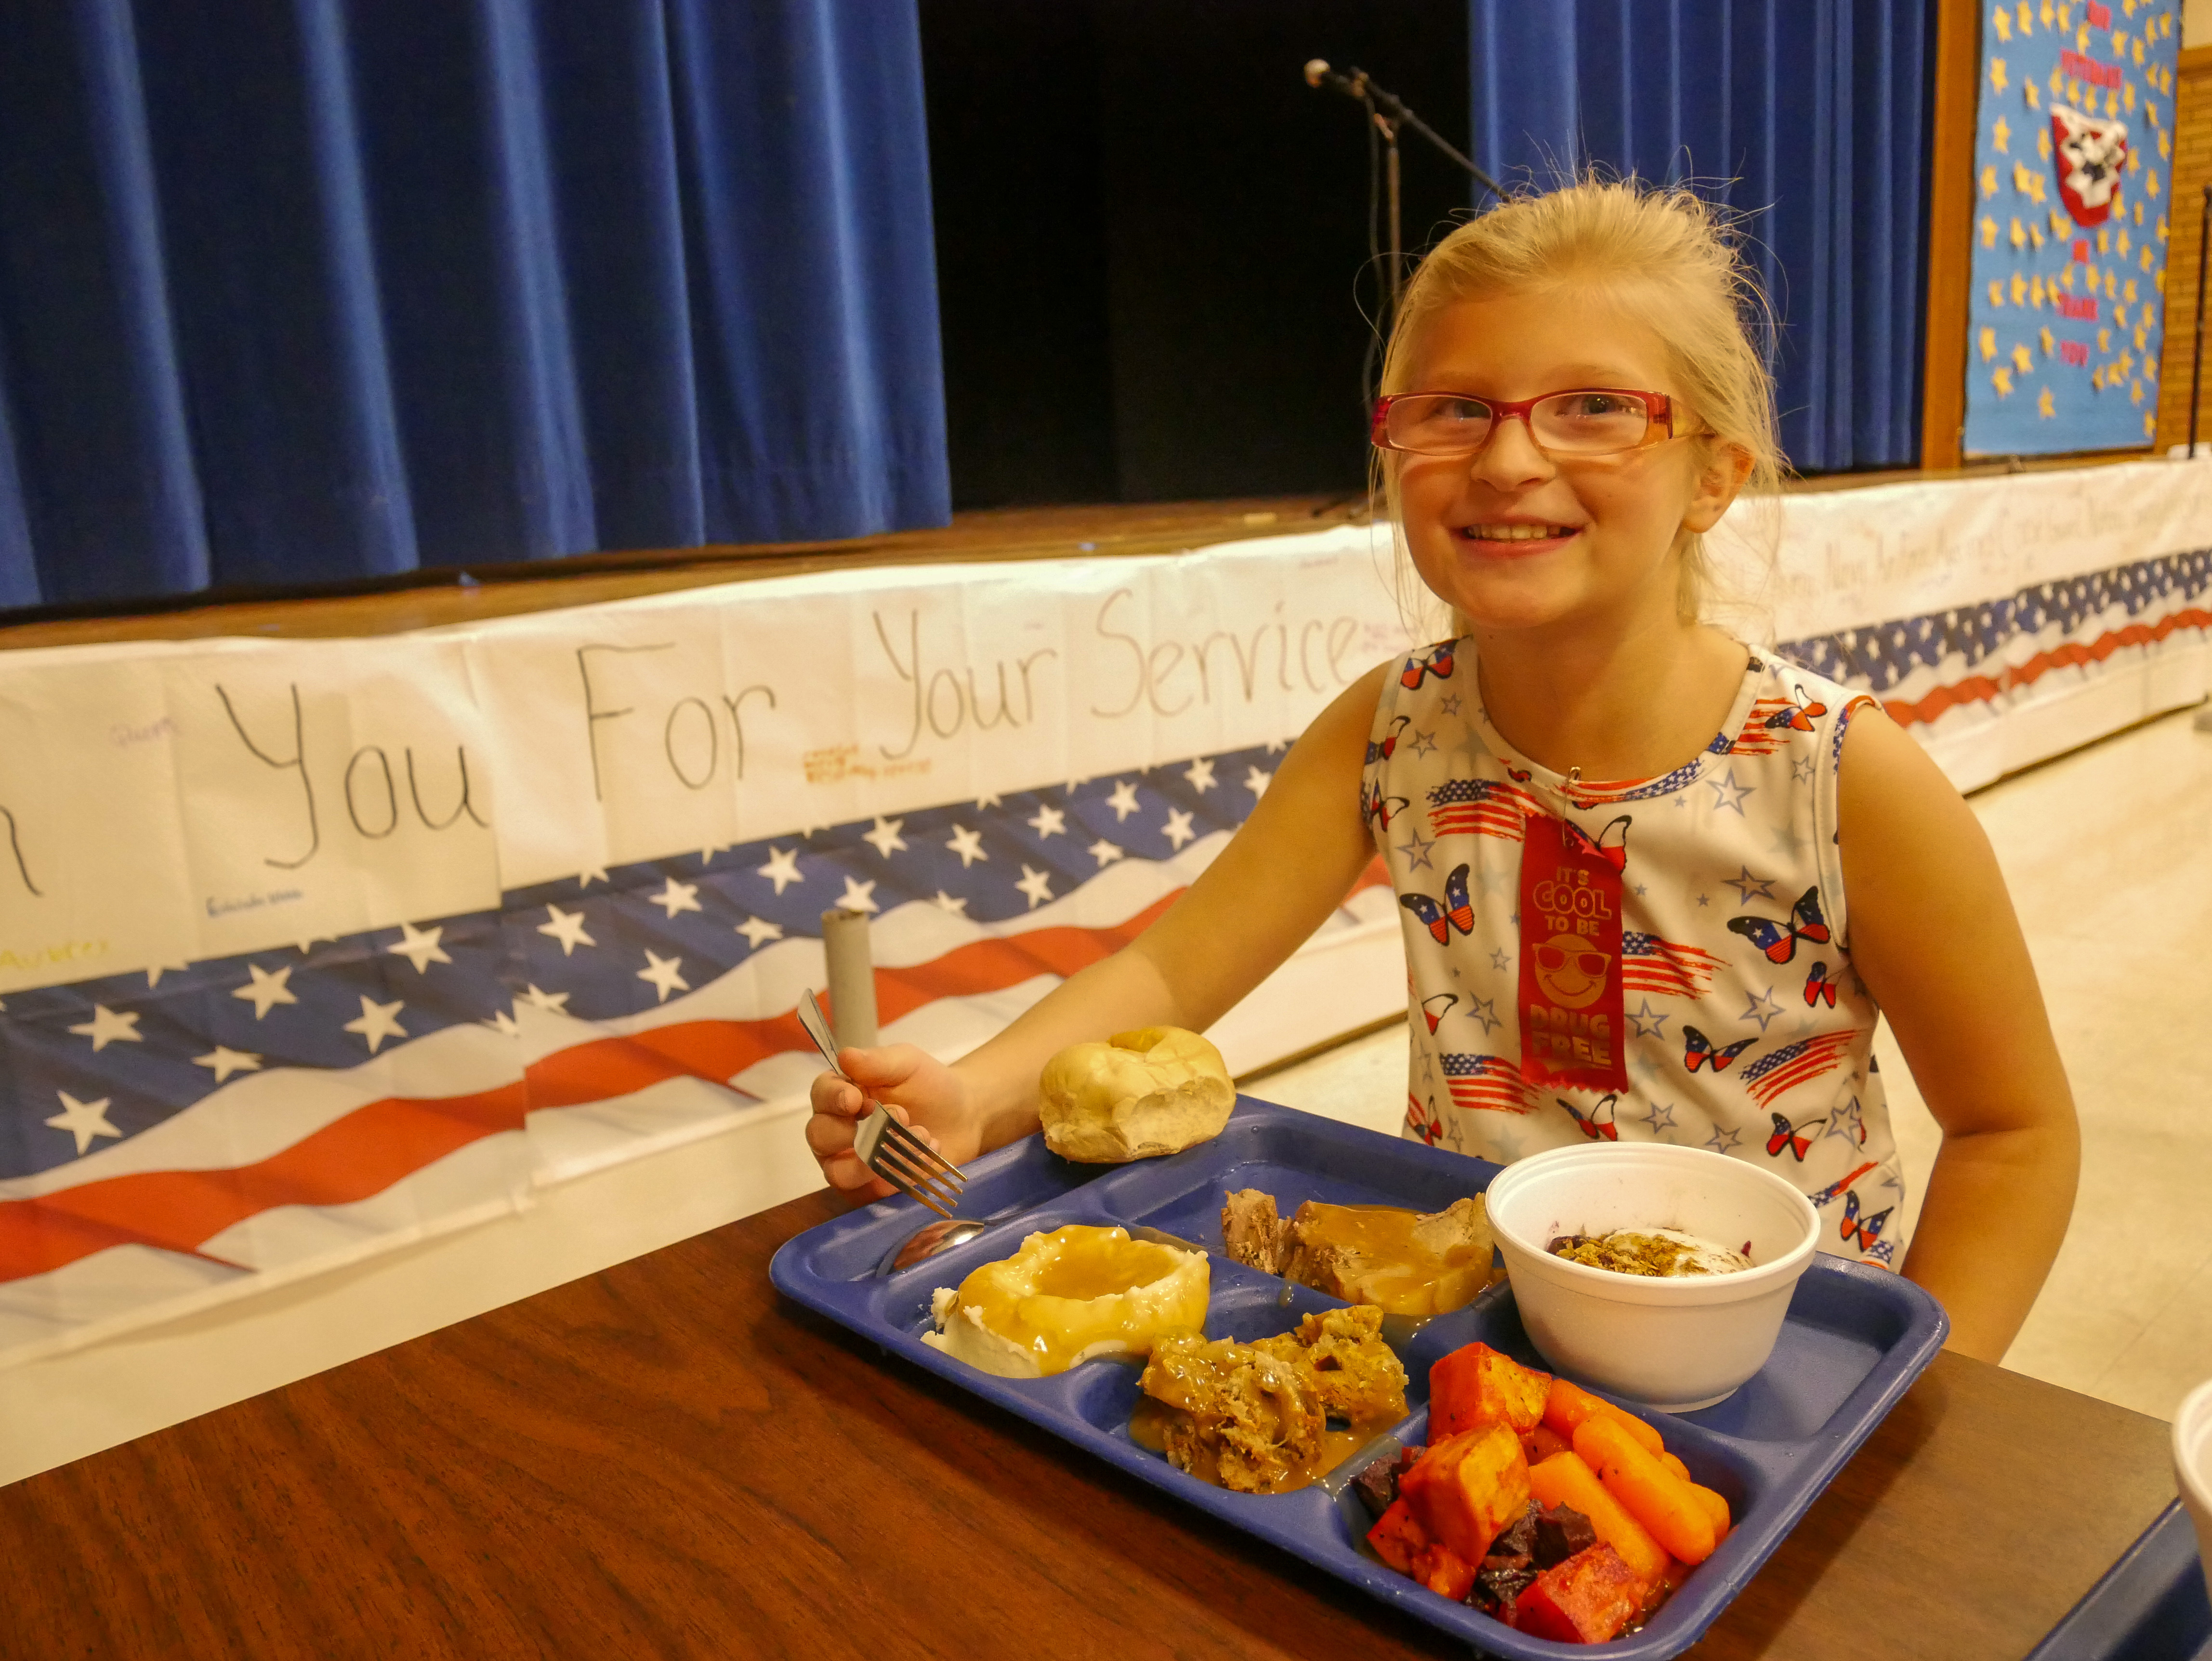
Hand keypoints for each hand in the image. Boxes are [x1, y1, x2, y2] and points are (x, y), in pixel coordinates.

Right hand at [804, 1044, 981, 1202]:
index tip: (856, 1099)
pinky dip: (897, 1176)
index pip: (820, 1096)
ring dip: (876, 1159)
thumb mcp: (907, 1063)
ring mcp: (852, 1165)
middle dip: (852, 1132)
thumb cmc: (929, 1085)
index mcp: (842, 1095)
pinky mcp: (873, 1190)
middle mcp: (839, 1132)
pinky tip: (925, 1156)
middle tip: (897, 1116)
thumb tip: (845, 1056)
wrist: (965, 1116)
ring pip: (839, 1173)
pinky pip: (870, 1194)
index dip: (832, 1099)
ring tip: (918, 1136)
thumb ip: (877, 1062)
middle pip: (819, 1137)